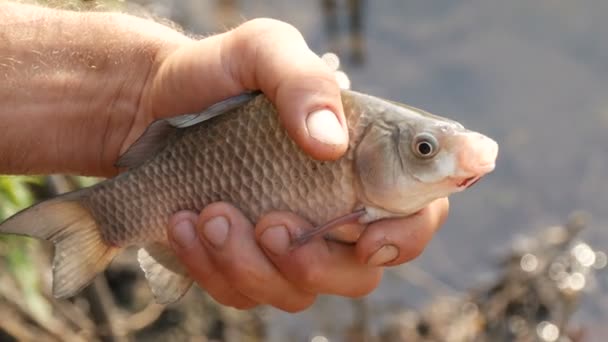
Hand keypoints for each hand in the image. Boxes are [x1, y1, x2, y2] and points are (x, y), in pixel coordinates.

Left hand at [157, 19, 449, 311]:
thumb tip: (331, 143)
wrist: (147, 106)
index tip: (366, 239)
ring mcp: (288, 244)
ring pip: (297, 292)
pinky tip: (183, 224)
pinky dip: (211, 267)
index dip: (406, 236)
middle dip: (316, 264)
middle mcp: (331, 211)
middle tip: (271, 223)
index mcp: (358, 163)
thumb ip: (303, 81)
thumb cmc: (216, 76)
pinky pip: (243, 294)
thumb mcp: (261, 52)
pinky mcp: (242, 264)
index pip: (416, 213)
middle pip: (360, 274)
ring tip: (210, 213)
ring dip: (252, 264)